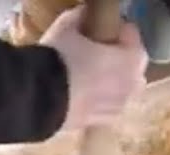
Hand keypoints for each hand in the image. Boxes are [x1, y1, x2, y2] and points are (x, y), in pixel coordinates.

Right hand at [40, 6, 147, 131]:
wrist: (36, 99)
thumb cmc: (58, 60)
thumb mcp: (66, 29)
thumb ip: (78, 19)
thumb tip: (80, 14)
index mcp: (131, 58)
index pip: (132, 37)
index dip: (117, 31)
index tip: (102, 29)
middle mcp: (130, 85)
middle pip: (131, 69)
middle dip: (119, 62)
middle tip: (98, 55)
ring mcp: (115, 107)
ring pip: (119, 92)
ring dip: (110, 84)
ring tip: (88, 79)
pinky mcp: (97, 124)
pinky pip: (104, 110)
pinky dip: (97, 103)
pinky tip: (80, 97)